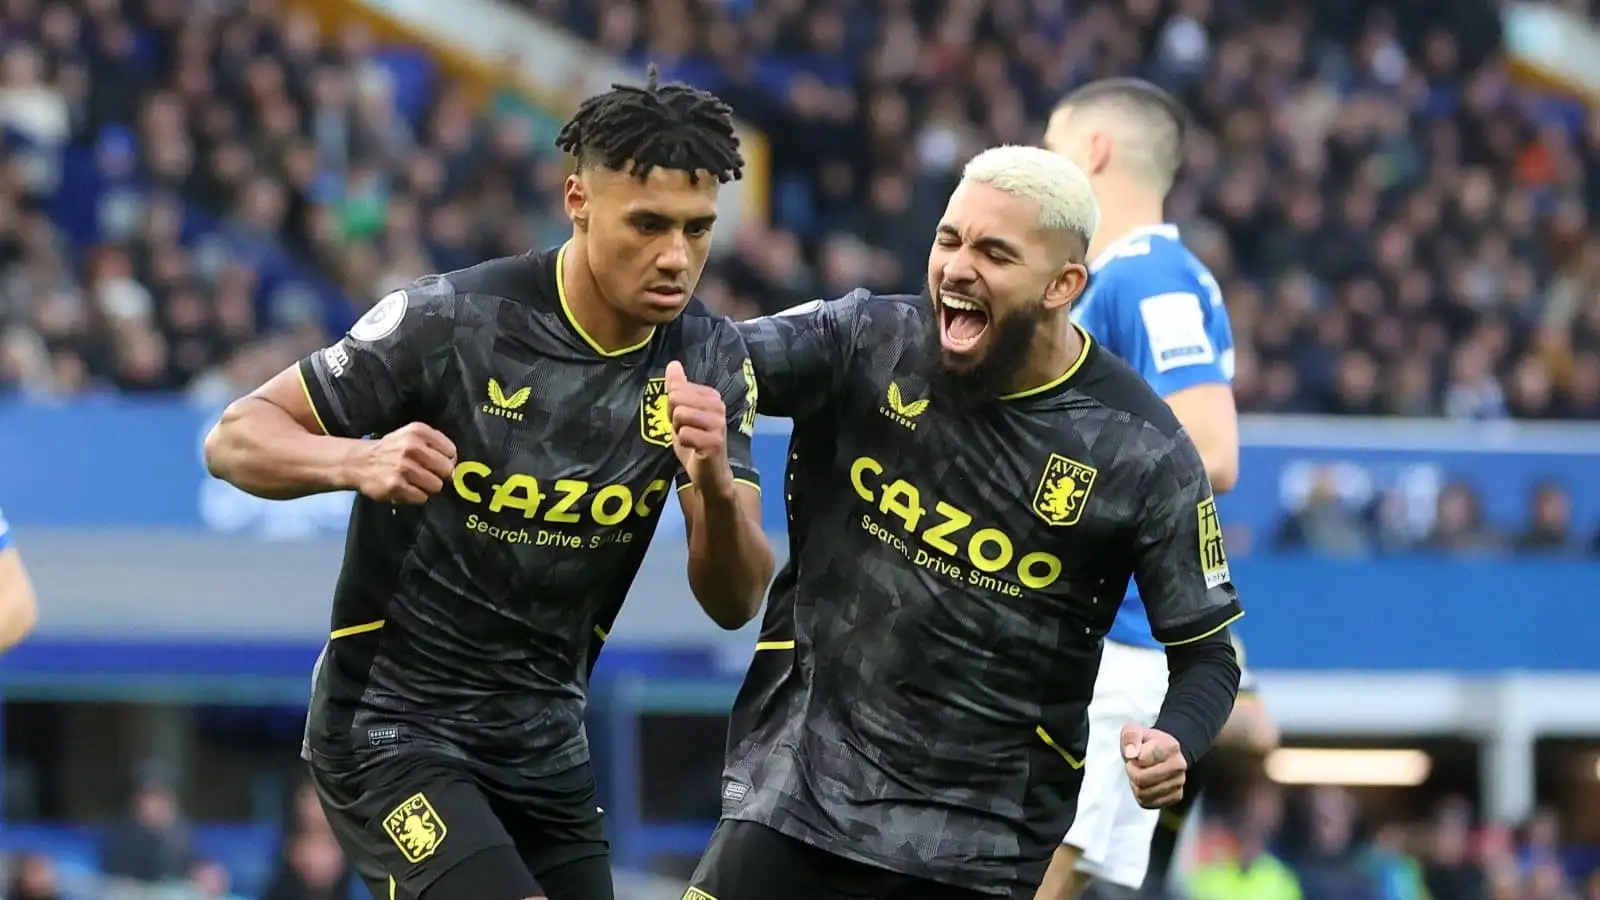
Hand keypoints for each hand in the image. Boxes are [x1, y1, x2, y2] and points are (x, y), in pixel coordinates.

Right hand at [351, 422, 456, 503]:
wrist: (358, 462)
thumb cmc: (391, 450)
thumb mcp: (411, 436)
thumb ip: (434, 445)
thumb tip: (454, 467)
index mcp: (418, 431)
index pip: (451, 451)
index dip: (447, 460)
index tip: (437, 463)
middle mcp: (412, 447)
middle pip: (446, 469)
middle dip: (439, 475)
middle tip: (427, 475)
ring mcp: (403, 467)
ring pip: (436, 486)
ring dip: (428, 488)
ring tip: (415, 482)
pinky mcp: (395, 485)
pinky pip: (421, 497)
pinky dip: (416, 496)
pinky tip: (406, 489)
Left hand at [665, 361, 733, 498]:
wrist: (708, 473)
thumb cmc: (695, 441)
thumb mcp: (682, 412)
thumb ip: (677, 388)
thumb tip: (673, 364)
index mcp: (711, 396)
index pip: (676, 389)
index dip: (673, 408)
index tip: (685, 421)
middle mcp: (718, 406)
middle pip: (677, 398)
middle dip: (674, 418)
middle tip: (685, 430)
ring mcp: (718, 424)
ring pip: (680, 414)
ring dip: (678, 430)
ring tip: (689, 438)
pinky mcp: (714, 441)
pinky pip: (684, 434)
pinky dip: (683, 443)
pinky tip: (693, 448)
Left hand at [1122, 724, 1186, 808]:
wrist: (1163, 754)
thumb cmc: (1147, 743)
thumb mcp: (1135, 730)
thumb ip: (1131, 736)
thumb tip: (1131, 753)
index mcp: (1170, 746)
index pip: (1142, 759)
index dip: (1132, 757)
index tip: (1135, 753)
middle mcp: (1179, 765)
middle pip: (1142, 779)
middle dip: (1131, 772)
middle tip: (1133, 766)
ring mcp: (1179, 782)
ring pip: (1144, 793)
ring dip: (1135, 785)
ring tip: (1140, 774)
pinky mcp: (1176, 797)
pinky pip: (1149, 803)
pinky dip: (1141, 796)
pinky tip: (1145, 785)